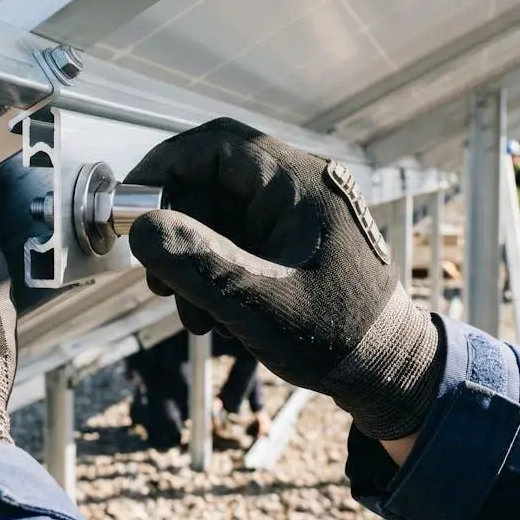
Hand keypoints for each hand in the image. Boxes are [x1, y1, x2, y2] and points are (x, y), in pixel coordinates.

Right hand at [125, 119, 441, 440]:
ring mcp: (295, 216)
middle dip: (175, 231)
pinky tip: (212, 317)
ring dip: (191, 261)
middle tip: (155, 280)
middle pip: (211, 184)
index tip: (128, 206)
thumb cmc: (339, 337)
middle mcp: (298, 188)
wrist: (391, 373)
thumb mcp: (259, 303)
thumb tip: (142, 229)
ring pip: (217, 218)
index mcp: (301, 182)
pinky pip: (235, 242)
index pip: (217, 145)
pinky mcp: (291, 244)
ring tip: (190, 314)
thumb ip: (199, 263)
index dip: (163, 166)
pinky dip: (214, 273)